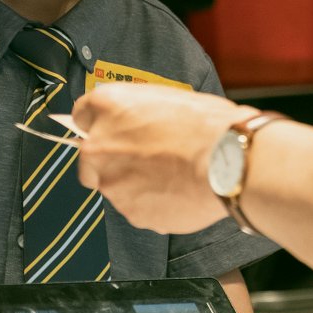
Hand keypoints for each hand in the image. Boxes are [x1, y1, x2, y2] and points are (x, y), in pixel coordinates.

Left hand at [73, 83, 255, 233]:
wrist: (230, 162)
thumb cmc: (208, 125)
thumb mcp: (168, 99)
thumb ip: (138, 113)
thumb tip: (136, 123)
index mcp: (108, 107)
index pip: (82, 115)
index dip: (100, 124)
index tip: (112, 131)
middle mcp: (99, 145)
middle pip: (89, 158)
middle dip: (111, 160)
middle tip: (145, 159)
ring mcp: (113, 183)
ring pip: (116, 185)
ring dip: (135, 183)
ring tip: (173, 176)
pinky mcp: (131, 213)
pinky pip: (138, 208)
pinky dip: (153, 203)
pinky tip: (179, 191)